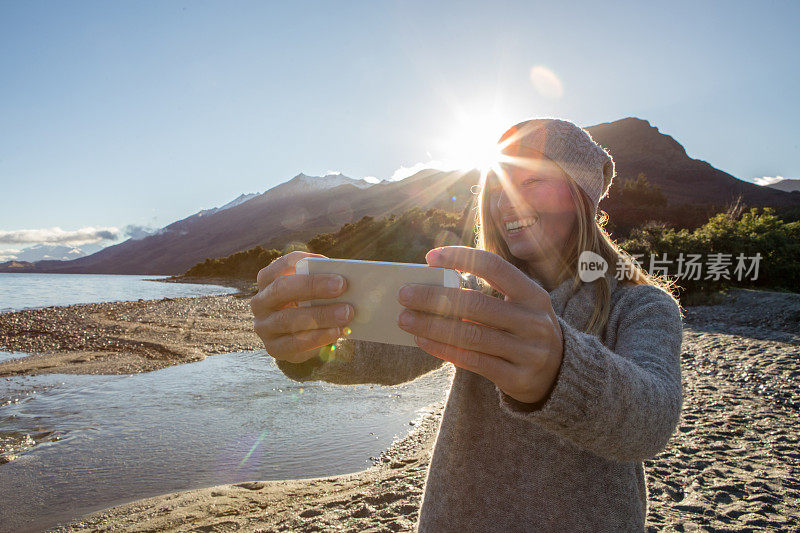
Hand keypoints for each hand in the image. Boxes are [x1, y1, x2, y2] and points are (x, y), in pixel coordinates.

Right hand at [251, 251, 354, 362]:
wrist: (303, 336)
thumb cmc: (312, 303)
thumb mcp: (314, 289)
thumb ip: (322, 281)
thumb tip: (344, 278)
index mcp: (268, 280)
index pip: (280, 265)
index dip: (301, 261)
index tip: (326, 262)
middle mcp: (260, 302)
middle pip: (281, 289)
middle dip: (312, 286)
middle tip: (342, 285)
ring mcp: (264, 326)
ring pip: (288, 319)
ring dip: (321, 315)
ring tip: (346, 313)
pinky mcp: (274, 348)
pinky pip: (294, 344)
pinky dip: (317, 338)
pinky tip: (336, 332)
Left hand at [396, 246, 563, 404]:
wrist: (560, 374)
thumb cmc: (524, 330)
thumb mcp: (519, 307)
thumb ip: (486, 294)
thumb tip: (433, 284)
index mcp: (533, 294)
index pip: (495, 267)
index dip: (462, 258)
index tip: (430, 257)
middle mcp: (533, 321)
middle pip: (476, 304)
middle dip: (435, 297)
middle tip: (404, 294)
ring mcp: (527, 351)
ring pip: (470, 335)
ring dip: (432, 325)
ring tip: (405, 318)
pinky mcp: (517, 378)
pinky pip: (472, 361)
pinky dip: (443, 349)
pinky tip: (422, 340)